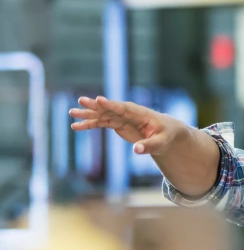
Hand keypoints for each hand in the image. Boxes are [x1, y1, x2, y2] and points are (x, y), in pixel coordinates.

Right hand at [69, 96, 187, 155]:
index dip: (111, 104)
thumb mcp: (160, 143)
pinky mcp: (117, 123)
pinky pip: (100, 123)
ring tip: (71, 113)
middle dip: (95, 105)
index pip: (124, 108)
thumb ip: (148, 146)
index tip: (99, 99)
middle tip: (81, 101)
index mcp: (140, 113)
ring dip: (87, 114)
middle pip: (109, 108)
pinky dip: (89, 124)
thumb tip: (136, 150)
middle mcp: (128, 112)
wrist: (165, 132)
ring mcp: (121, 117)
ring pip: (102, 114)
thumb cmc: (165, 136)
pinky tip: (76, 127)